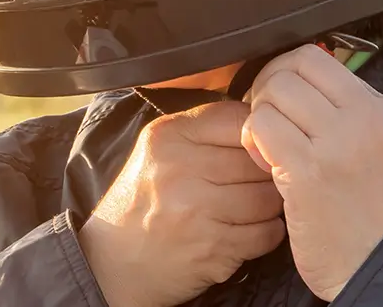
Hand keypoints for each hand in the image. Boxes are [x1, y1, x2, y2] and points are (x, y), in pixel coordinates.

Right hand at [79, 100, 285, 306]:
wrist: (113, 264)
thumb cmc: (142, 203)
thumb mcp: (158, 151)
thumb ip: (203, 132)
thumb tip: (265, 124)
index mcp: (167, 136)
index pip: (238, 118)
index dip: (257, 134)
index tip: (255, 148)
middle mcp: (180, 169)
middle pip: (258, 160)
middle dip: (265, 173)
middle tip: (255, 183)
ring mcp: (197, 211)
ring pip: (268, 197)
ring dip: (269, 205)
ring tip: (251, 209)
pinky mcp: (213, 249)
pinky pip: (266, 233)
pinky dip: (265, 234)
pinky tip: (247, 233)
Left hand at [239, 44, 382, 301]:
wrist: (380, 264)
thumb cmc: (372, 212)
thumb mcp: (380, 148)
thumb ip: (346, 113)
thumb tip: (295, 80)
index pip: (317, 57)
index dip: (285, 71)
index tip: (279, 97)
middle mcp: (366, 118)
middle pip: (292, 68)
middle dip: (267, 89)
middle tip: (266, 119)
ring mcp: (338, 143)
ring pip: (273, 94)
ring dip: (259, 117)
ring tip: (268, 146)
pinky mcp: (308, 170)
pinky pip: (261, 127)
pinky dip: (252, 141)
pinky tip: (264, 163)